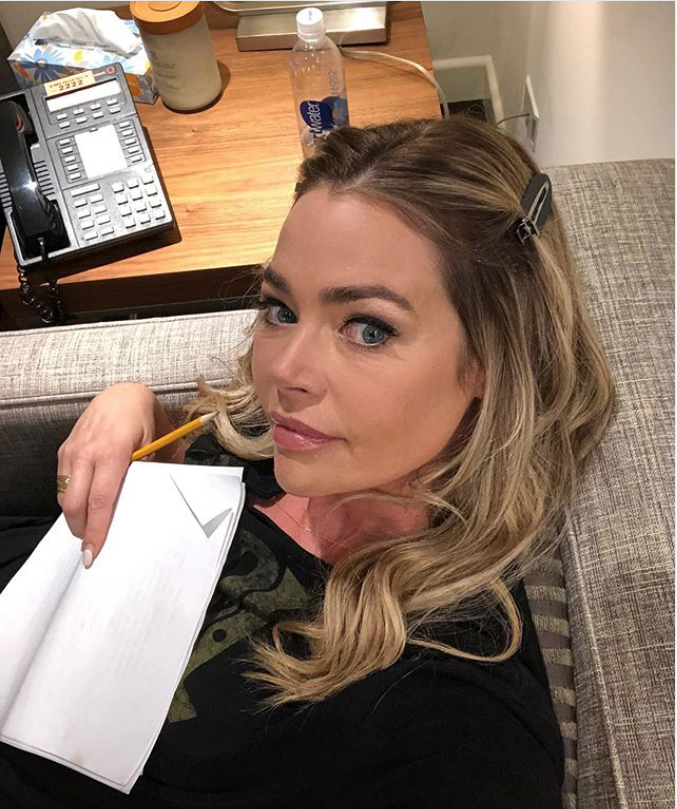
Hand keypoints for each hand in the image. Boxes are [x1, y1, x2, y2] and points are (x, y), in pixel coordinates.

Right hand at [57, 383, 183, 567]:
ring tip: (89, 527)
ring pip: (64, 496)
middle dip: (81, 530)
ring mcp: (72, 450)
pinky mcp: (65, 450)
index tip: (93, 551)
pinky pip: (62, 483)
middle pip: (75, 504)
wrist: (122, 394)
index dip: (96, 530)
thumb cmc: (143, 419)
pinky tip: (84, 505)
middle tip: (91, 546)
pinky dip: (71, 499)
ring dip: (74, 516)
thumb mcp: (156, 446)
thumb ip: (154, 474)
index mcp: (113, 452)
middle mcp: (87, 452)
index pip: (100, 501)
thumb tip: (156, 502)